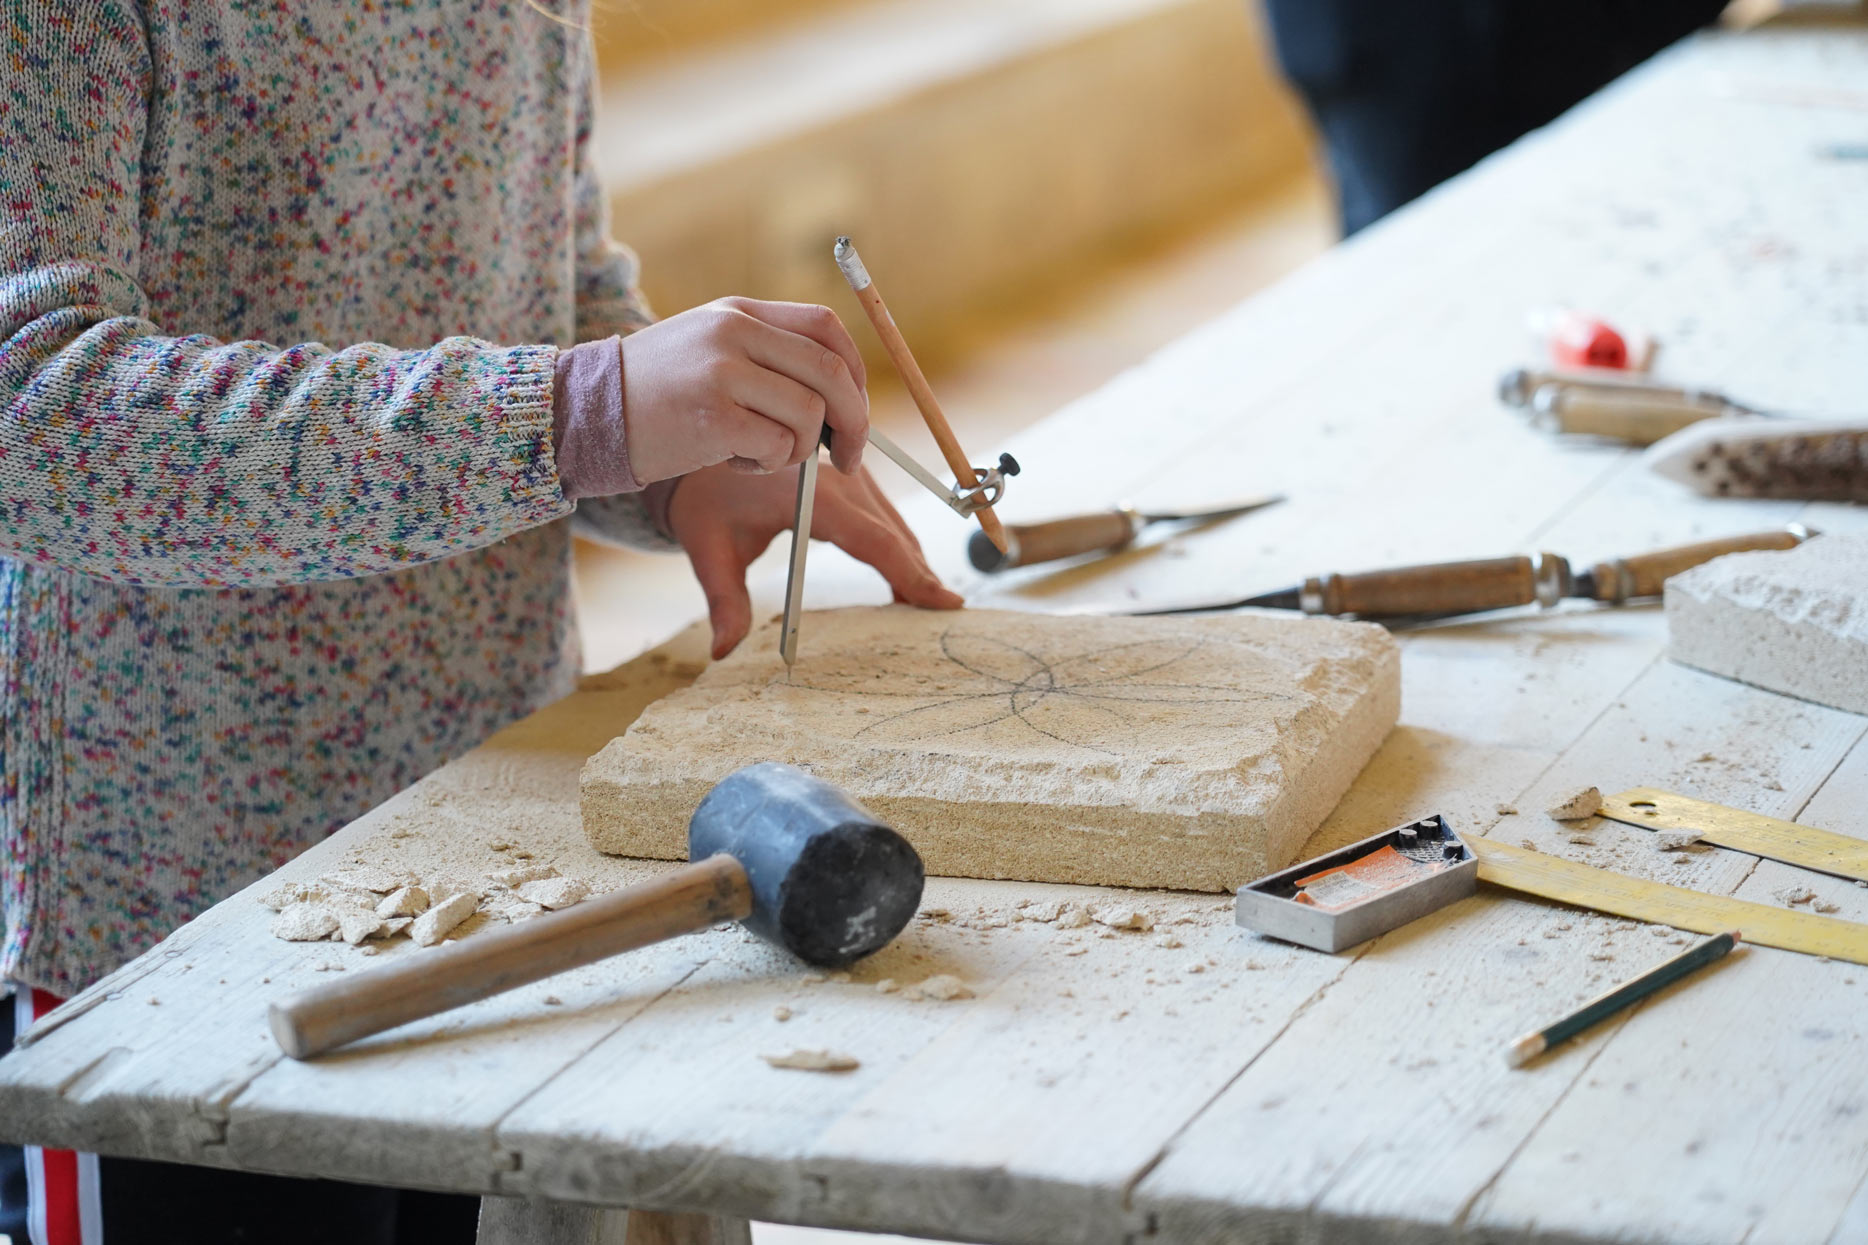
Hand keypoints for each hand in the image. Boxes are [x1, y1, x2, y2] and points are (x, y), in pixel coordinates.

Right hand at [620, 297, 869, 481]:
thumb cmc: (655, 394)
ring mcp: (722, 372)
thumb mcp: (709, 350)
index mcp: (738, 312)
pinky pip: (778, 446)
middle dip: (854, 423)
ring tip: (758, 452)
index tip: (854, 410)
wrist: (584, 413)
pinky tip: (732, 461)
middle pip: (831, 372)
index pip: (826, 329)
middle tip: (852, 459)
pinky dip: (767, 464)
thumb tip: (844, 398)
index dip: (854, 373)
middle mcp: (734, 333)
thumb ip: (767, 357)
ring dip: (799, 449)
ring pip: (810, 415)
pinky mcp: (713, 417)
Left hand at [666, 460, 964, 659]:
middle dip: (918, 577)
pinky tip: (903, 576)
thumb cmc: (707, 501)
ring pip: (895, 525)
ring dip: (912, 563)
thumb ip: (724, 602)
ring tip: (926, 605)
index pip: (874, 540)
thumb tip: (724, 652)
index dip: (911, 574)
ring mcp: (850, 471)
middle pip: (894, 535)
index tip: (943, 602)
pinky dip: (898, 546)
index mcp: (811, 495)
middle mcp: (839, 478)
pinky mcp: (852, 473)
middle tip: (940, 618)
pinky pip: (885, 514)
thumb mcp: (710, 550)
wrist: (710, 443)